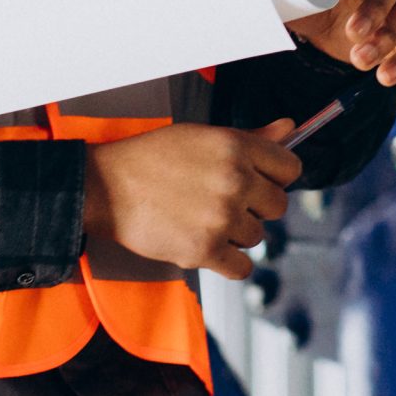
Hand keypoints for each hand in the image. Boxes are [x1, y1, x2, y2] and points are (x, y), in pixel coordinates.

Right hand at [83, 119, 299, 279]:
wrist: (105, 187)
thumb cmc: (151, 159)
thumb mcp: (202, 136)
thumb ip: (251, 138)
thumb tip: (290, 128)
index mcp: (236, 147)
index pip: (291, 168)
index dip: (275, 176)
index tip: (259, 182)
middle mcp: (234, 180)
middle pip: (278, 206)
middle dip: (256, 207)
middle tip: (224, 203)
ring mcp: (221, 217)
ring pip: (258, 237)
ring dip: (236, 234)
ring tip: (204, 220)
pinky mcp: (204, 250)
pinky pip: (242, 267)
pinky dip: (229, 263)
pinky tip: (210, 248)